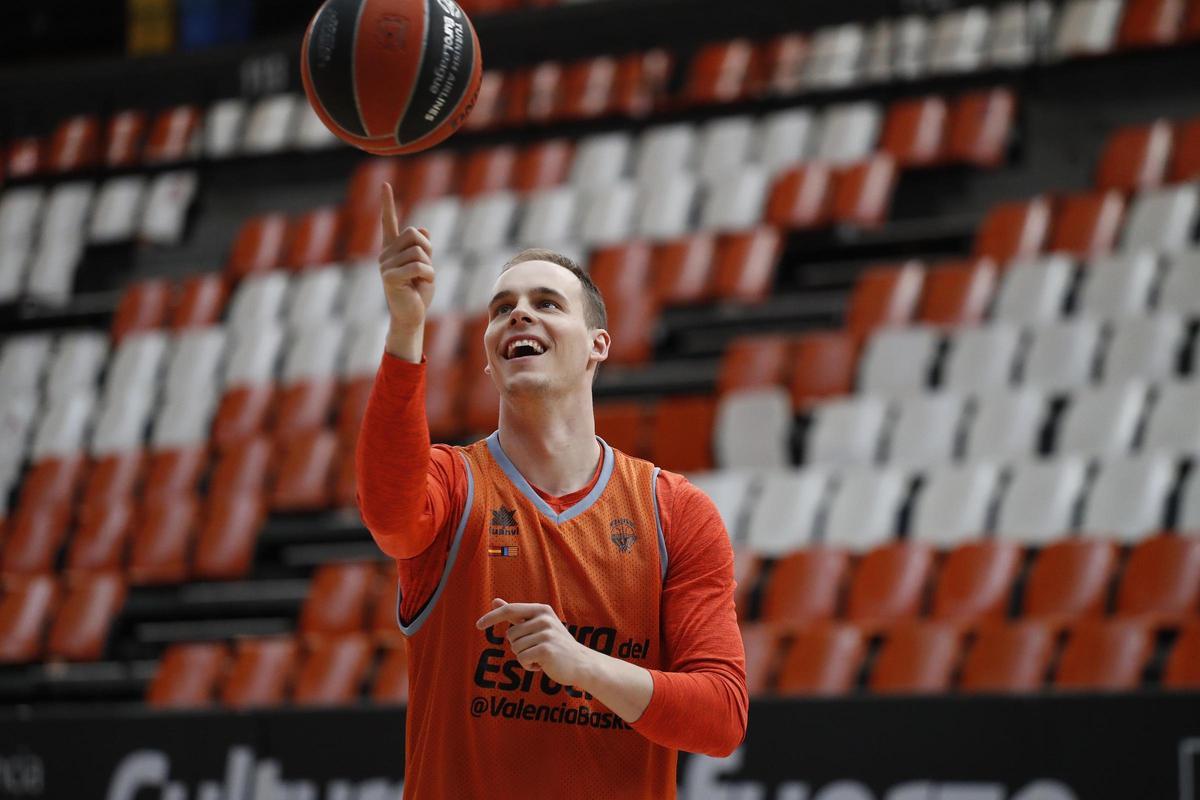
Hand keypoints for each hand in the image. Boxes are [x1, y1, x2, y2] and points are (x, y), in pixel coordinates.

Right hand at [379, 182, 434, 331]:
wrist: (411, 316)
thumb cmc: (418, 292)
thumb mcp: (424, 266)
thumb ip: (423, 249)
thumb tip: (423, 229)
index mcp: (392, 249)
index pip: (389, 221)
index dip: (387, 203)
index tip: (385, 184)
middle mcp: (385, 254)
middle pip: (414, 234)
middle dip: (428, 250)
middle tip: (425, 269)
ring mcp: (385, 265)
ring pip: (419, 252)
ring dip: (428, 267)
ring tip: (420, 281)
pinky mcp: (389, 277)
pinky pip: (419, 267)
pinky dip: (428, 276)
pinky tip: (421, 285)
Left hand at [475, 598, 596, 687]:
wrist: (580, 663)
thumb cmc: (556, 644)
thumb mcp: (536, 626)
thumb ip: (515, 614)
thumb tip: (494, 601)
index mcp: (541, 609)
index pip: (510, 610)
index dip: (492, 617)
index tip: (478, 625)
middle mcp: (544, 618)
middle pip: (510, 635)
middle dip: (519, 646)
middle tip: (537, 649)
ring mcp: (546, 633)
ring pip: (515, 648)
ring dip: (524, 657)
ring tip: (541, 657)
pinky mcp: (546, 649)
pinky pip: (522, 659)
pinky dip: (528, 666)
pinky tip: (542, 665)